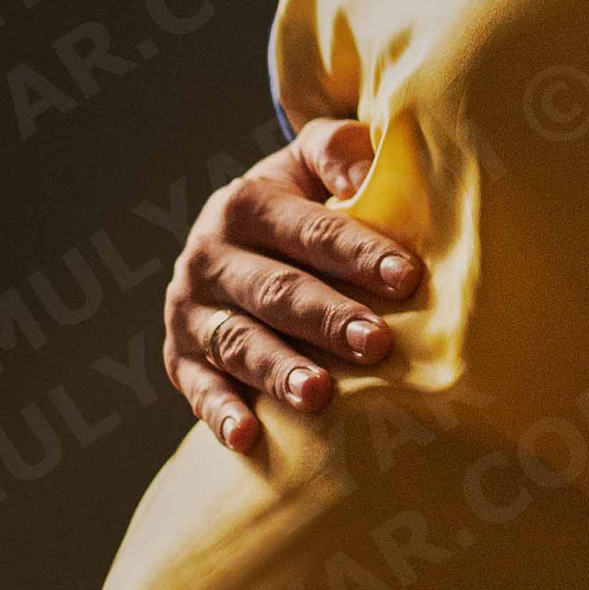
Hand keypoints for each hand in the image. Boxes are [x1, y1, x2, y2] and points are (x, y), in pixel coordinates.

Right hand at [161, 120, 425, 452]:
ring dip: (279, 370)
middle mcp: (208, 257)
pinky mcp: (181, 360)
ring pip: (240, 344)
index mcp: (244, 204)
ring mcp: (191, 312)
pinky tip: (248, 437)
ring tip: (319, 395)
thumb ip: (339, 152)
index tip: (407, 277)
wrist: (235, 240)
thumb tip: (364, 173)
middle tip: (377, 342)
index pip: (308, 230)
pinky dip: (220, 414)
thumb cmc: (301, 201)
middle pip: (276, 291)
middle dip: (328, 318)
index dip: (358, 252)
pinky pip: (200, 391)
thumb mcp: (312, 162)